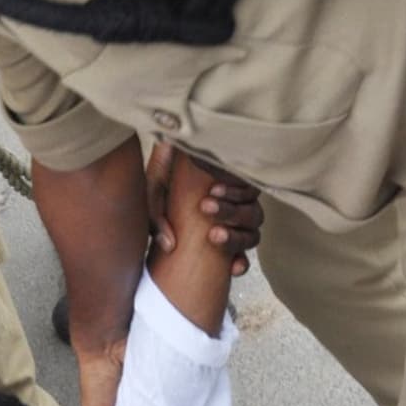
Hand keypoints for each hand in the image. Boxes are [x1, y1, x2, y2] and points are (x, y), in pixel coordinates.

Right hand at [147, 143, 260, 274]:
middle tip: (213, 234)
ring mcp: (241, 195)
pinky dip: (237, 190)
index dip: (240, 263)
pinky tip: (216, 188)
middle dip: (233, 239)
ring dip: (234, 214)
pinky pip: (252, 187)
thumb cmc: (163, 173)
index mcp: (216, 229)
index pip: (238, 254)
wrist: (171, 138)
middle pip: (249, 236)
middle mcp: (233, 216)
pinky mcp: (243, 172)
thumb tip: (169, 246)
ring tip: (208, 205)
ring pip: (252, 214)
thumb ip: (157, 224)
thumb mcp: (153, 201)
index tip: (233, 267)